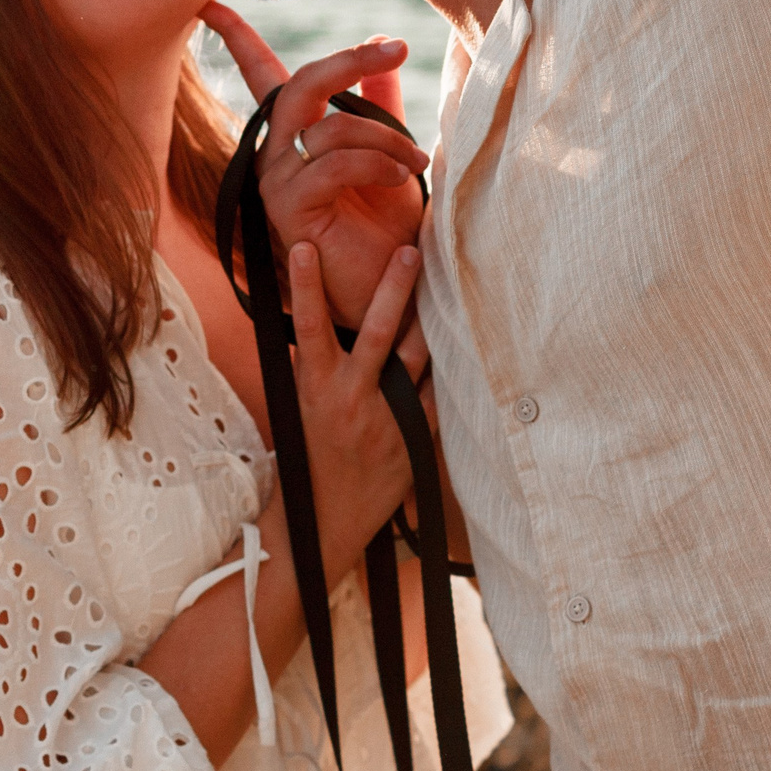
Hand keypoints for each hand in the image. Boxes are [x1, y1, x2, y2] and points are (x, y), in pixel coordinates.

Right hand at [202, 2, 428, 326]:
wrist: (393, 292)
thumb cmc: (389, 229)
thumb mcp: (390, 154)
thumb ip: (380, 103)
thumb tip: (381, 43)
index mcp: (296, 138)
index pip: (259, 76)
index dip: (235, 37)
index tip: (210, 0)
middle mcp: (277, 156)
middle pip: (299, 85)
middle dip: (348, 61)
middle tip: (395, 50)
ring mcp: (278, 184)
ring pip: (327, 125)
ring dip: (385, 136)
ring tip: (417, 161)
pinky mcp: (290, 210)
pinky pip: (332, 162)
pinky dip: (377, 162)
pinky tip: (403, 177)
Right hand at [283, 240, 420, 590]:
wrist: (322, 523)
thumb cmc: (307, 455)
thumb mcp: (300, 406)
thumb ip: (315, 365)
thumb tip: (316, 315)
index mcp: (315, 388)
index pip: (307, 327)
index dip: (305, 286)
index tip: (303, 246)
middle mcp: (351, 400)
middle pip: (375, 334)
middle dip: (392, 290)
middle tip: (408, 250)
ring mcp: (387, 421)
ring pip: (416, 361)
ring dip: (431, 322)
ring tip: (447, 284)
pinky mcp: (415, 442)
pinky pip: (440, 397)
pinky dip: (452, 373)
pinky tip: (470, 343)